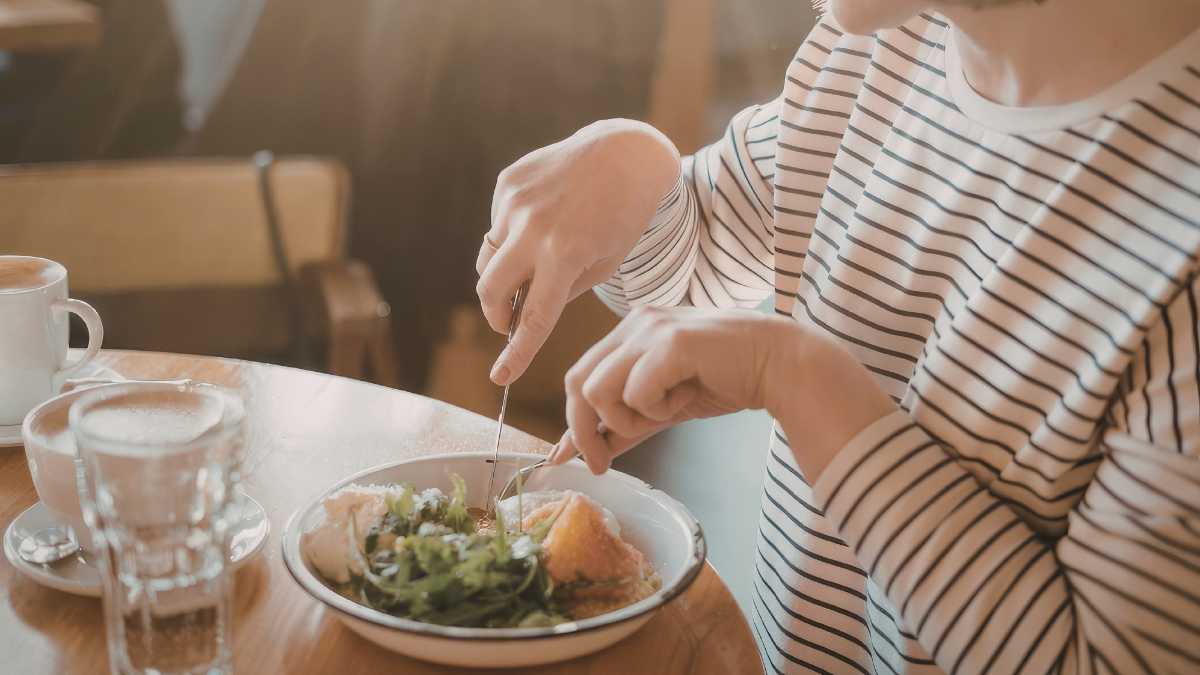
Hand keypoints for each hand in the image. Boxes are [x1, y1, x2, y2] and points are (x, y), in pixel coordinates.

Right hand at [476, 119, 679, 384]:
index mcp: (564, 255)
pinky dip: (511, 236)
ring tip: (533, 264)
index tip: (500, 378)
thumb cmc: (622, 218)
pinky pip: (496, 225)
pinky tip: (540, 222)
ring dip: (503, 273)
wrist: (625, 154)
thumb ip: (560, 292)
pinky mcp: (508, 182)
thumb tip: (522, 310)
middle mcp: (533, 228)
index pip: (532, 318)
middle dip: (496, 314)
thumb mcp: (603, 265)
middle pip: (490, 290)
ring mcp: (516, 201)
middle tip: (508, 320)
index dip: (516, 353)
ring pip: (488, 257)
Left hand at [549, 306, 896, 479]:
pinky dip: (656, 409)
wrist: (779, 365)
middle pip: (577, 383)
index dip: (572, 421)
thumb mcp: (663, 407)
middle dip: (584, 431)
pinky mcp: (670, 343)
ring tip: (664, 415)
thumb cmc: (725, 380)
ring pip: (598, 389)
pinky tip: (685, 398)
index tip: (570, 458)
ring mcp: (650, 329)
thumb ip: (623, 425)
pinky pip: (636, 392)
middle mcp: (634, 323)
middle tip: (602, 463)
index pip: (579, 376)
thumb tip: (582, 453)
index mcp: (629, 331)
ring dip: (627, 419)